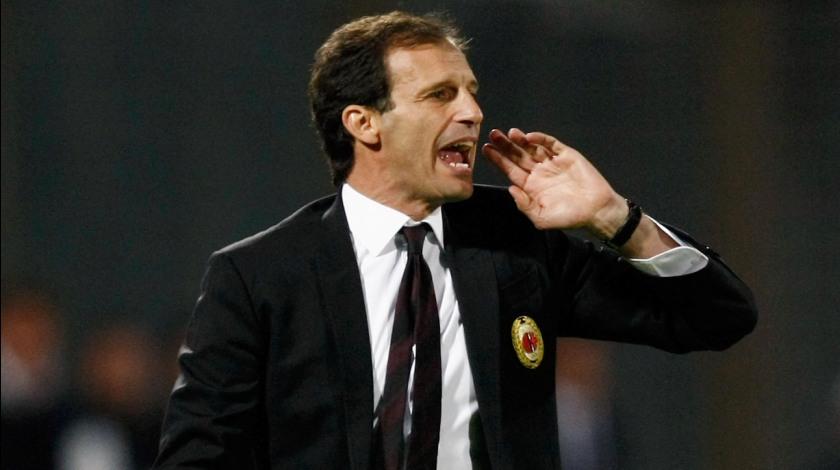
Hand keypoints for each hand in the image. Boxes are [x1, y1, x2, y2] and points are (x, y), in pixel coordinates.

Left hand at [481, 128, 626, 237]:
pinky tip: (529, 136)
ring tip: (509, 133)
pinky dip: (541, 139)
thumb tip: (510, 189)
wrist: (596, 211)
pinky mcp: (567, 155)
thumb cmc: (569, 218)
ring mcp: (552, 162)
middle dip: (505, 145)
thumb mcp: (541, 218)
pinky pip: (551, 144)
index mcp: (530, 186)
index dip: (498, 160)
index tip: (486, 149)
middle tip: (493, 135)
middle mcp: (539, 172)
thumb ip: (524, 205)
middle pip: (518, 156)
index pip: (510, 170)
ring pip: (532, 148)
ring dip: (520, 140)